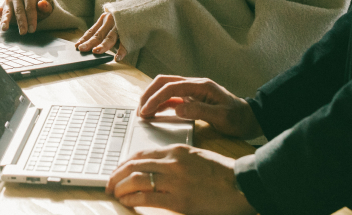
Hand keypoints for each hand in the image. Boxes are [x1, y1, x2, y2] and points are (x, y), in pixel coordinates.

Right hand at [0, 0, 52, 33]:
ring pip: (7, 11)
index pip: (30, 8)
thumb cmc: (36, 7)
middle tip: (23, 32)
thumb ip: (45, 7)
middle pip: (19, 11)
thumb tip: (42, 3)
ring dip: (5, 20)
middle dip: (21, 22)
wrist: (26, 1)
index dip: (32, 19)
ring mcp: (7, 0)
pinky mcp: (0, 6)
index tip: (32, 30)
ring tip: (4, 28)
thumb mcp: (44, 8)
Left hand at [76, 10, 125, 59]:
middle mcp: (111, 22)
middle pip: (98, 34)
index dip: (84, 39)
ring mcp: (121, 27)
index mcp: (105, 19)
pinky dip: (121, 51)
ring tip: (96, 52)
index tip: (77, 46)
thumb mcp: (111, 20)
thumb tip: (91, 45)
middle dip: (89, 42)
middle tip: (82, 49)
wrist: (143, 8)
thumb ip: (103, 30)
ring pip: (110, 38)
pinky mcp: (130, 32)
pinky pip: (125, 43)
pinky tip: (117, 58)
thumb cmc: (124, 18)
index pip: (92, 31)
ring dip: (103, 45)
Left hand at [105, 145, 255, 214]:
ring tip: (114, 193)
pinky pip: (147, 197)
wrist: (243, 185)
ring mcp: (174, 181)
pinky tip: (126, 201)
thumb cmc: (222, 174)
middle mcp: (172, 162)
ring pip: (136, 180)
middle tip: (108, 183)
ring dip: (120, 187)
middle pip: (133, 165)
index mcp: (176, 150)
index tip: (117, 170)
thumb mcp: (195, 158)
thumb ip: (175, 160)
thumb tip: (155, 169)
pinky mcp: (179, 200)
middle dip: (116, 175)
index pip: (140, 154)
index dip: (124, 163)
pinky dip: (132, 199)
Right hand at [137, 75, 262, 139]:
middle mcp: (194, 85)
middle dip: (148, 94)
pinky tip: (153, 113)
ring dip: (152, 98)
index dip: (156, 98)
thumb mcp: (222, 117)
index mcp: (201, 86)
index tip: (146, 111)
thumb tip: (177, 109)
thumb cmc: (239, 118)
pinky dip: (159, 103)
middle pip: (164, 82)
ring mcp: (192, 91)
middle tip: (139, 110)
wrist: (251, 119)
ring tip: (143, 112)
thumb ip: (199, 111)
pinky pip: (171, 98)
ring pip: (165, 88)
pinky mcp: (191, 99)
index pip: (172, 87)